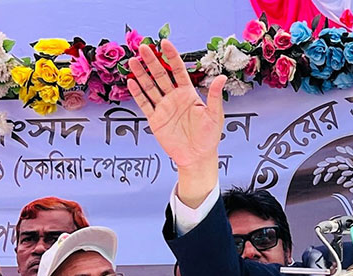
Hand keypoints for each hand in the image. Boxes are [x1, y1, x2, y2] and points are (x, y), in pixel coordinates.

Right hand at [127, 40, 226, 206]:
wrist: (197, 157)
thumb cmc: (209, 137)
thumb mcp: (214, 115)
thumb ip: (214, 96)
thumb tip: (221, 76)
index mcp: (188, 94)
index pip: (178, 71)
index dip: (172, 57)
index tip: (164, 43)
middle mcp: (174, 98)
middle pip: (161, 76)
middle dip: (152, 61)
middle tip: (143, 47)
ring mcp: (163, 108)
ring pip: (150, 87)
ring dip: (141, 74)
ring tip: (132, 61)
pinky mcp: (155, 119)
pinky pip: (145, 104)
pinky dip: (137, 94)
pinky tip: (131, 82)